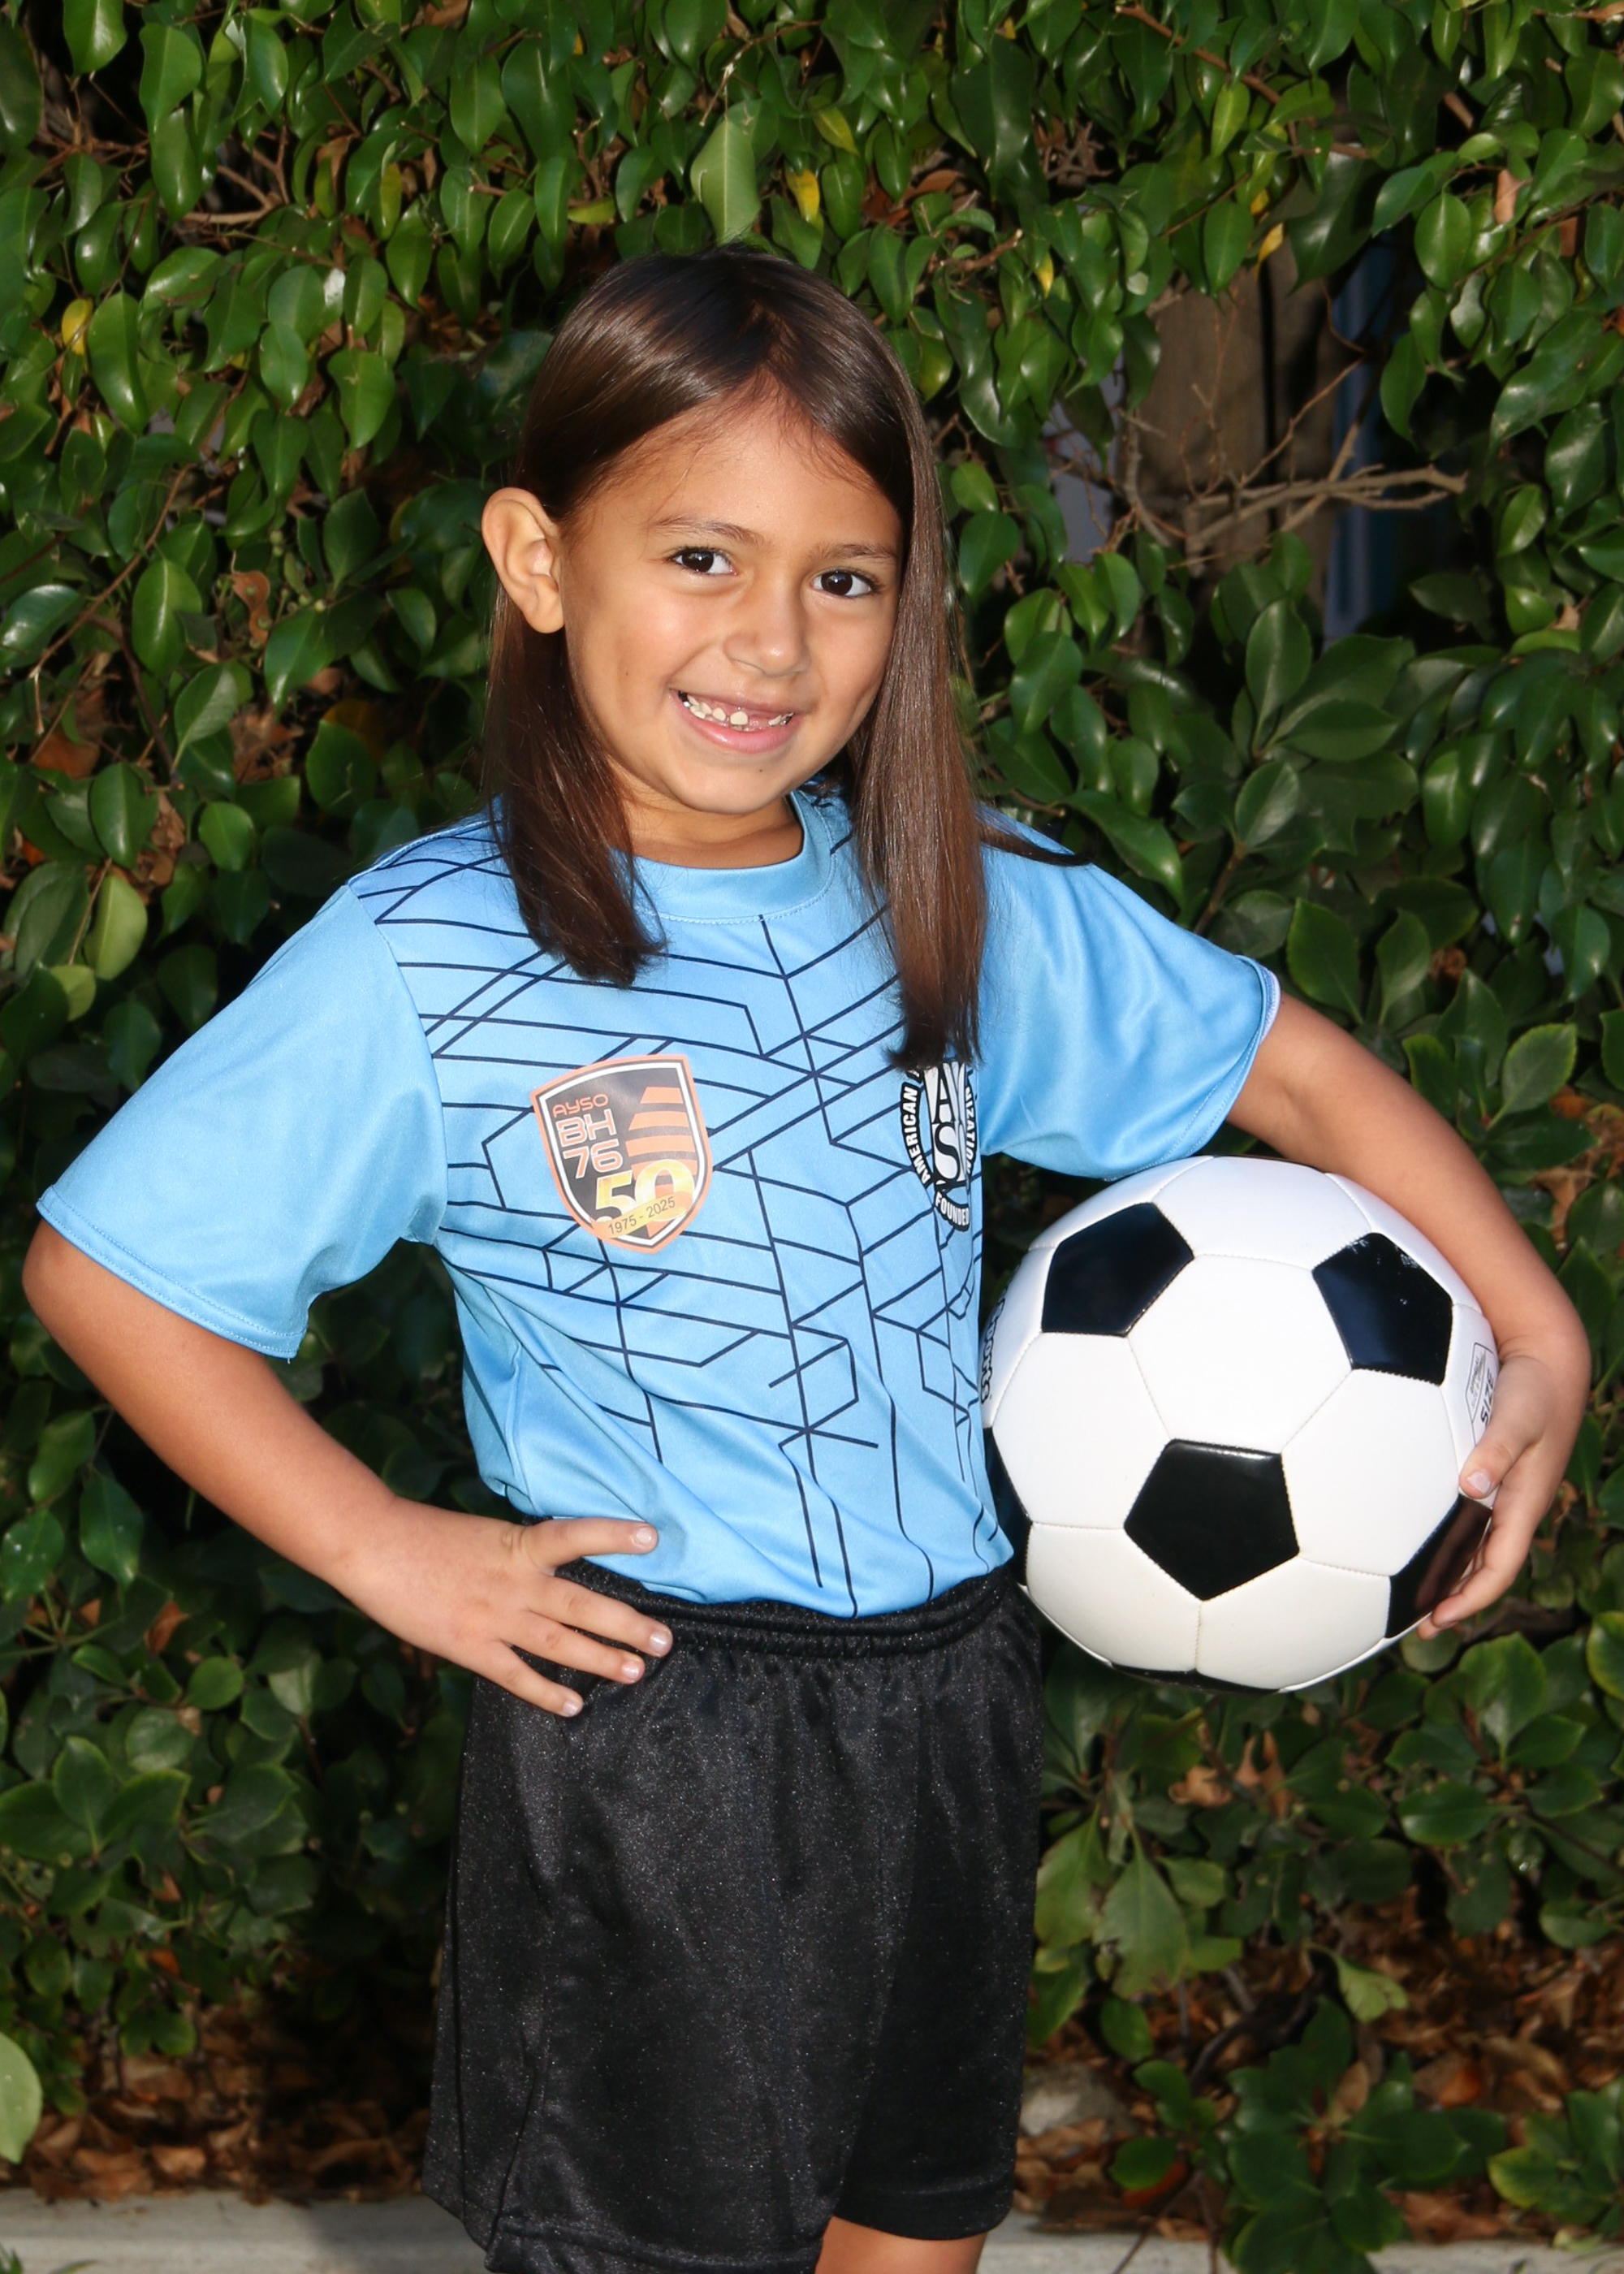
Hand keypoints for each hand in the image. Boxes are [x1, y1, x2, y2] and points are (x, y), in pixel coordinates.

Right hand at [328, 1502, 672, 1714]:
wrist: (375, 1547)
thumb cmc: (427, 1536)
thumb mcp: (486, 1535)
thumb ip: (521, 1555)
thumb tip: (554, 1568)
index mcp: (517, 1546)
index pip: (574, 1535)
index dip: (612, 1535)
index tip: (651, 1539)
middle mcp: (514, 1582)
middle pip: (580, 1604)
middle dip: (625, 1624)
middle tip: (665, 1640)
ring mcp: (493, 1617)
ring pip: (558, 1642)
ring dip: (600, 1659)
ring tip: (636, 1672)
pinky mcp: (470, 1646)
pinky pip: (516, 1675)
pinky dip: (546, 1691)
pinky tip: (574, 1705)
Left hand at [1413, 1335, 1590, 1639]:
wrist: (1548, 1363)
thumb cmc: (1534, 1390)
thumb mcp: (1518, 1416)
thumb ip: (1497, 1448)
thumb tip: (1471, 1484)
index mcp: (1523, 1503)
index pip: (1499, 1567)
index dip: (1472, 1598)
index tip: (1439, 1619)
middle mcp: (1513, 1505)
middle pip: (1485, 1567)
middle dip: (1457, 1601)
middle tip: (1419, 1629)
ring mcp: (1503, 1493)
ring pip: (1477, 1548)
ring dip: (1451, 1576)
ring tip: (1413, 1601)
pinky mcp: (1490, 1476)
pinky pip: (1468, 1522)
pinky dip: (1447, 1542)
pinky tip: (1416, 1542)